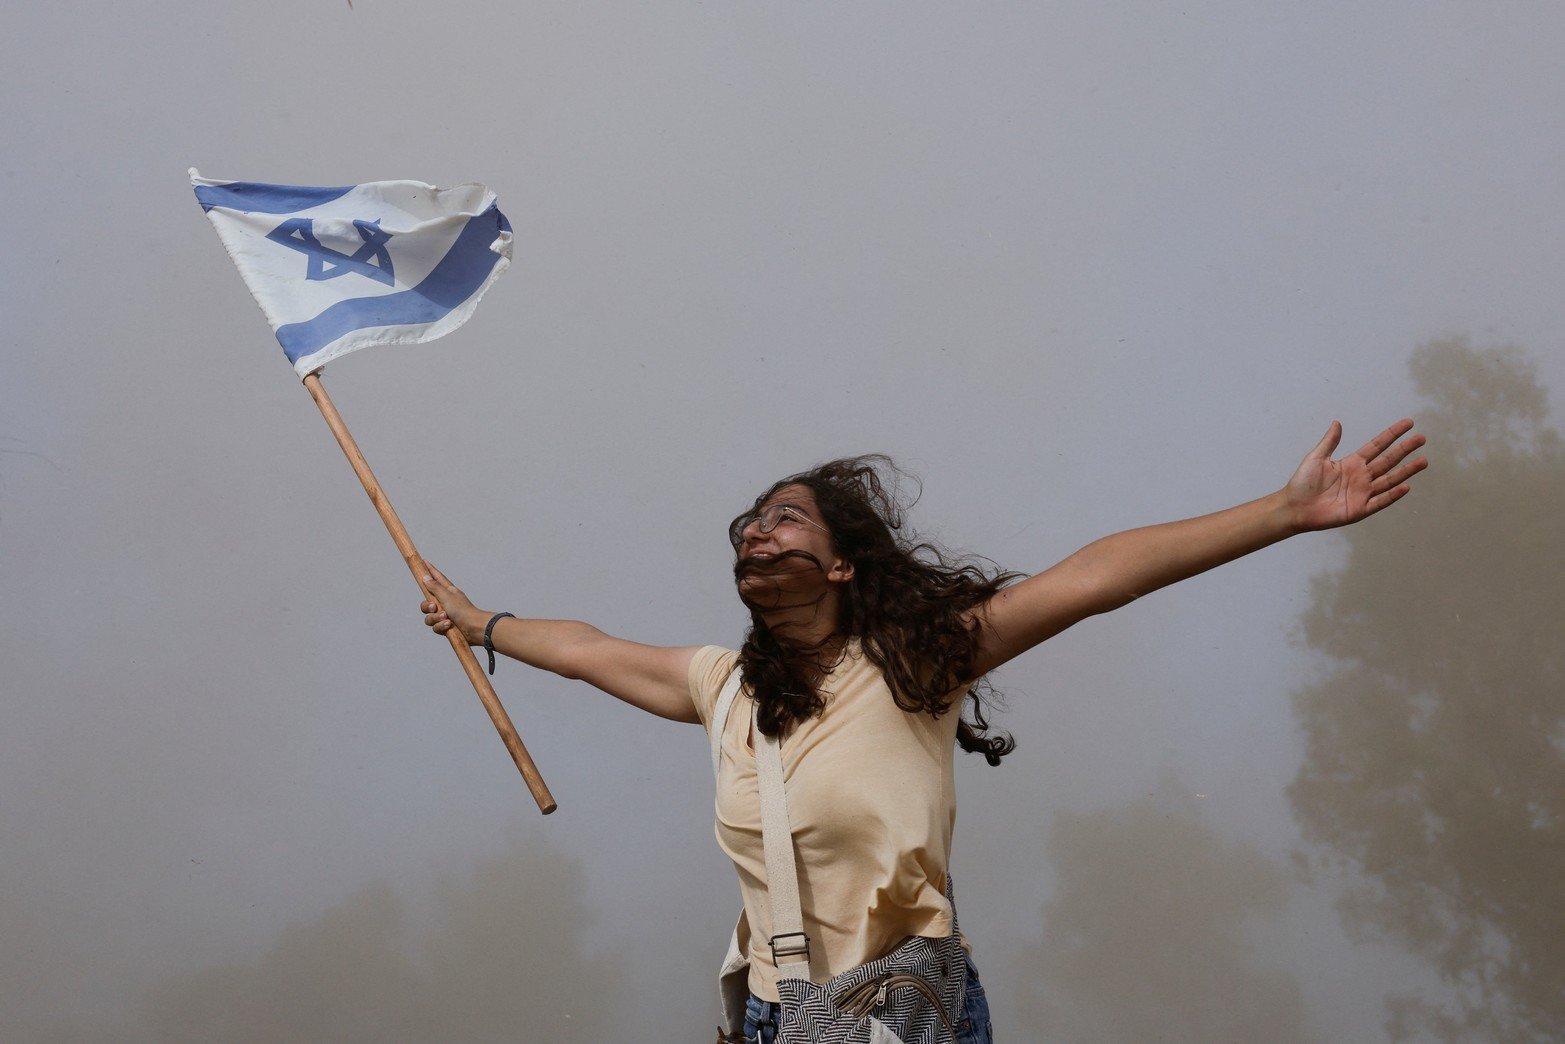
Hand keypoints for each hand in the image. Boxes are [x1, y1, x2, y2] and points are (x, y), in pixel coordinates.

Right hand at [419, 563, 485, 645]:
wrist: (474, 628)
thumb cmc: (463, 610)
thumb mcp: (446, 596)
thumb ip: (434, 587)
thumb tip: (425, 577)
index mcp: (448, 592)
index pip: (437, 578)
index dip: (430, 570)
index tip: (424, 561)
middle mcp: (446, 603)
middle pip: (426, 603)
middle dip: (427, 607)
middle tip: (434, 607)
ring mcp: (446, 615)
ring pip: (429, 617)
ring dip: (436, 618)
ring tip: (446, 618)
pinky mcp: (446, 627)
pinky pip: (436, 627)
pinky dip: (441, 626)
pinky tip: (448, 625)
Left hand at [1284, 419, 1428, 531]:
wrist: (1294, 507)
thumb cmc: (1303, 483)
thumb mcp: (1316, 458)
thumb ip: (1329, 442)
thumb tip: (1337, 422)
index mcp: (1352, 463)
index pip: (1377, 445)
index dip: (1392, 434)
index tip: (1409, 424)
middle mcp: (1361, 476)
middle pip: (1388, 460)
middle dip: (1405, 449)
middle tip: (1422, 439)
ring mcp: (1362, 493)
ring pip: (1389, 480)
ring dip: (1406, 471)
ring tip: (1423, 461)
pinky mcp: (1360, 509)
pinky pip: (1380, 501)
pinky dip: (1393, 495)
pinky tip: (1406, 486)